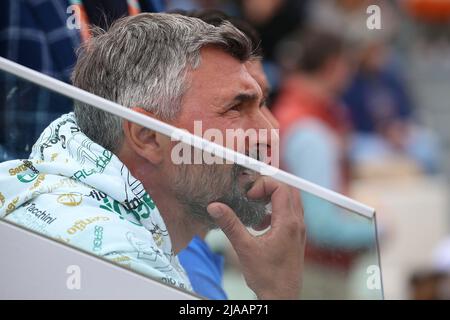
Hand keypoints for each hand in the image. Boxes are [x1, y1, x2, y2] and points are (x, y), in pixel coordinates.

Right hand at [207, 176, 305, 299]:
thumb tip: (216, 206)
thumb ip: (230, 225)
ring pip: (291, 202)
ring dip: (273, 199)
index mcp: (288, 223)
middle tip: (252, 193)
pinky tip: (260, 225)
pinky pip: (289, 214)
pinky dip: (276, 211)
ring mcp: (299, 231)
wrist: (281, 297)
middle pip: (289, 191)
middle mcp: (297, 224)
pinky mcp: (295, 238)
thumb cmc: (268, 277)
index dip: (263, 185)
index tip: (249, 194)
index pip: (281, 188)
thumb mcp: (244, 248)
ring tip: (255, 207)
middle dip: (269, 187)